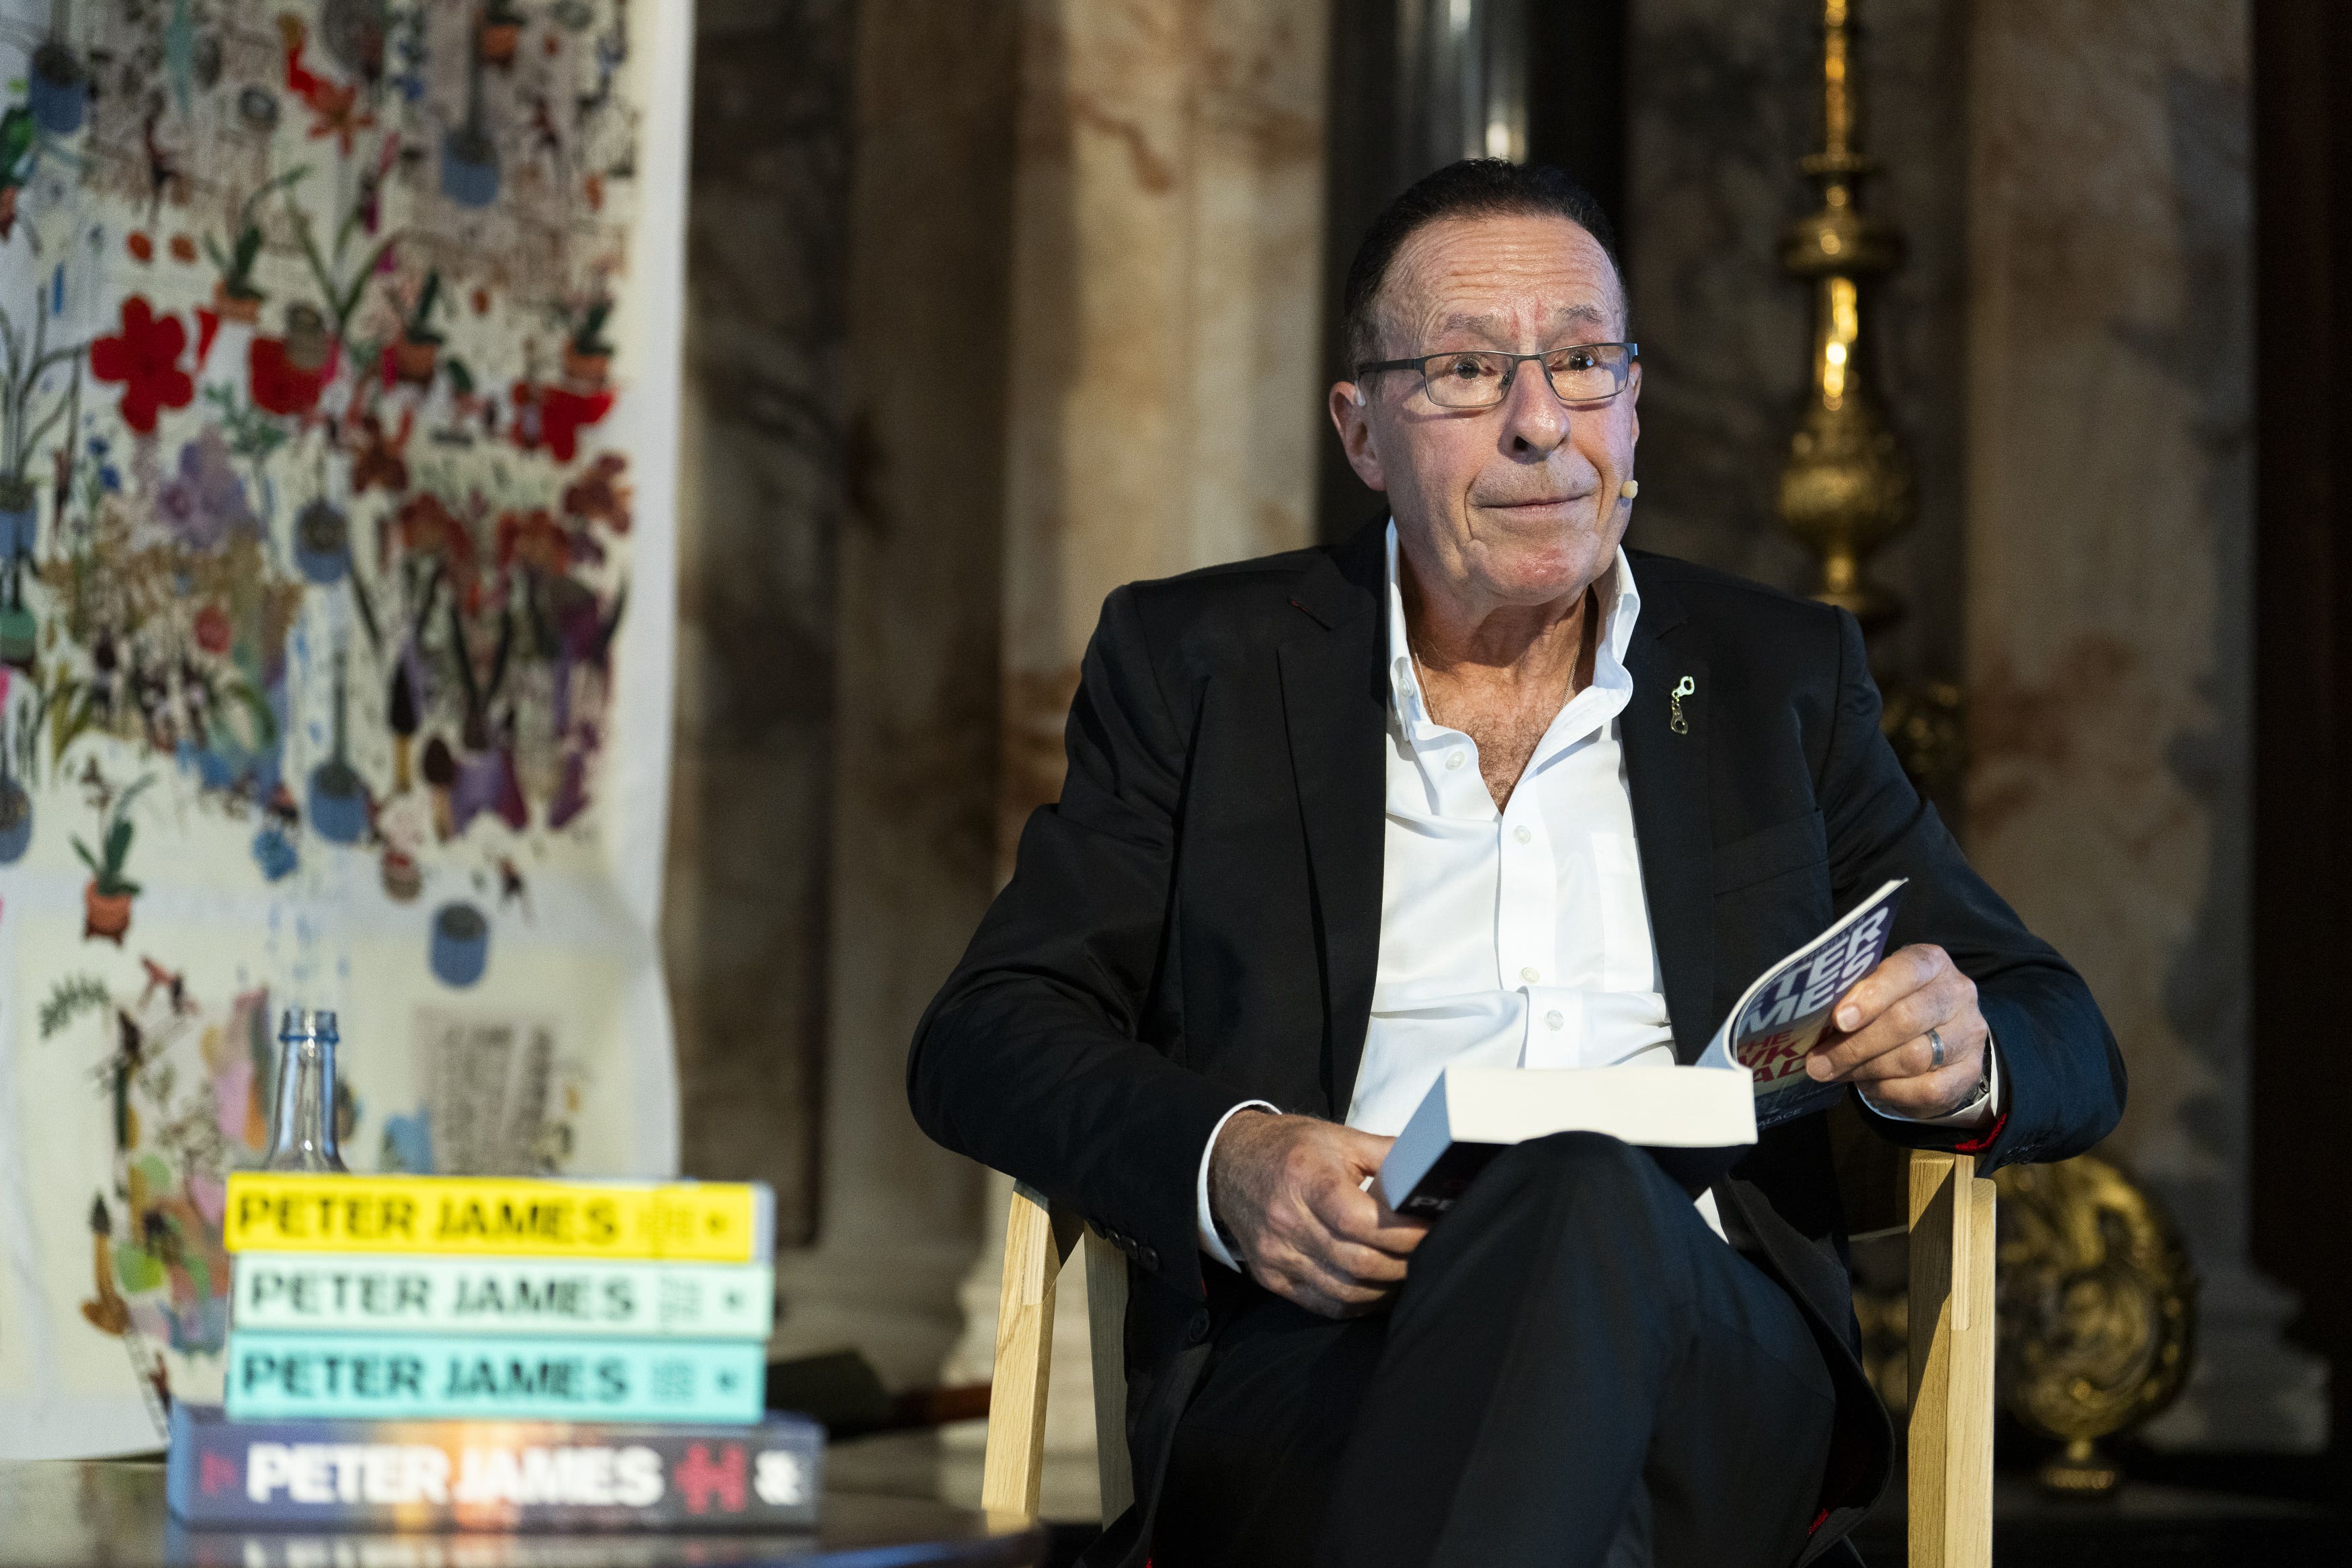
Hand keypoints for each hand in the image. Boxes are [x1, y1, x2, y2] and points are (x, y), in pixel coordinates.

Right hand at [1207, 1111, 1430, 1318]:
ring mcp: (1277, 1254)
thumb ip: (1389, 1155)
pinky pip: (1325, 1305)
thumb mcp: (1339, 1138)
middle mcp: (1286, 1220)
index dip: (1403, 1231)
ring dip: (1385, 1287)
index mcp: (1305, 1178)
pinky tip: (1379, 1289)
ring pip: (1345, 1290)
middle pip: (1357, 1261)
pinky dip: (1359, 1303)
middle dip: (1402, 1262)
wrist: (1229, 1164)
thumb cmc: (1291, 1150)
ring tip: (1408, 1270)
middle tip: (1429, 1251)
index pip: (1360, 1220)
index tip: (1431, 1228)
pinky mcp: (1272, 1277)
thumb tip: (1435, 1172)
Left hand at [1805, 943, 1988, 1117]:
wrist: (1939, 1037)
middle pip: (1906, 1020)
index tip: (1839, 1020)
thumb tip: (1813, 1022)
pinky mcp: (1970, 1071)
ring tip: (1836, 1073)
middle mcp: (1958, 993)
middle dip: (1855, 1045)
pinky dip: (1890, 1090)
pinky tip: (1868, 1085)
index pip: (1905, 971)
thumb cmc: (1893, 1004)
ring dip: (1866, 1069)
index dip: (1871, 995)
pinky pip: (1927, 1089)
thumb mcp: (1875, 989)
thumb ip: (1853, 997)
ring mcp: (1969, 1033)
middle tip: (1819, 1063)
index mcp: (1931, 962)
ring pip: (1914, 1057)